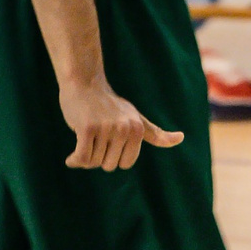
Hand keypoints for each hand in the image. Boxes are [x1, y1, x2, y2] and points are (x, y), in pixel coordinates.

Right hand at [59, 78, 182, 170]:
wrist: (84, 84)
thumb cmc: (108, 104)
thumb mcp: (135, 117)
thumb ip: (155, 133)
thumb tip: (180, 138)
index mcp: (137, 129)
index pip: (125, 164)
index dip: (112, 157)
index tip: (108, 141)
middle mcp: (124, 129)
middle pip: (108, 165)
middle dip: (98, 157)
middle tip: (94, 136)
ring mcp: (106, 128)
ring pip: (93, 163)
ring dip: (84, 156)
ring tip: (83, 136)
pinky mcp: (88, 129)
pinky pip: (81, 158)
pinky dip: (73, 161)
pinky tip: (70, 159)